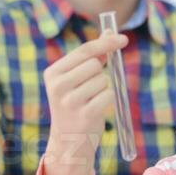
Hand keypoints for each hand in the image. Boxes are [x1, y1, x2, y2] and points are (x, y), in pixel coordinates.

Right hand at [41, 33, 127, 174]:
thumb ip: (91, 56)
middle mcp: (58, 86)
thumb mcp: (76, 80)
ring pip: (103, 80)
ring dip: (103, 89)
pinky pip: (109, 95)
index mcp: (52, 73)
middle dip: (99, 74)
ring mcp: (70, 101)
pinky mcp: (85, 114)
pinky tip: (96, 110)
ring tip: (90, 102)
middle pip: (95, 65)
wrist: (68, 141)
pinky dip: (108, 100)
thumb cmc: (74, 105)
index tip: (123, 38)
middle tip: (88, 90)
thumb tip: (109, 33)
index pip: (84, 50)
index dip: (106, 42)